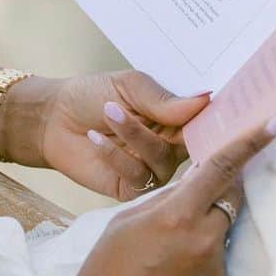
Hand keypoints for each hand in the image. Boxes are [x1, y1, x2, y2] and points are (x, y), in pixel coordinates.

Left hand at [2, 71, 211, 200]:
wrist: (52, 118)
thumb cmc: (92, 95)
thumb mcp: (130, 87)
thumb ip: (164, 99)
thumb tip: (206, 99)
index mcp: (177, 118)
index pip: (208, 123)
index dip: (218, 120)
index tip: (223, 113)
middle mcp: (171, 146)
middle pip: (194, 146)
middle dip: (177, 131)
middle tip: (156, 114)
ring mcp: (153, 169)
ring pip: (163, 160)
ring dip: (135, 136)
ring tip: (109, 112)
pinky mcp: (131, 188)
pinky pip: (138, 178)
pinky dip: (117, 156)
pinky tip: (96, 138)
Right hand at [57, 118, 275, 275]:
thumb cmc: (107, 264)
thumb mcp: (131, 217)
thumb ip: (170, 197)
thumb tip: (198, 183)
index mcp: (178, 215)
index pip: (223, 168)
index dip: (251, 142)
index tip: (275, 122)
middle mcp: (204, 242)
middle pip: (232, 198)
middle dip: (223, 187)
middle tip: (204, 188)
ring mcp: (214, 271)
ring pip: (224, 230)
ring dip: (208, 226)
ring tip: (171, 248)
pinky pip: (219, 261)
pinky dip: (202, 257)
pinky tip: (174, 272)